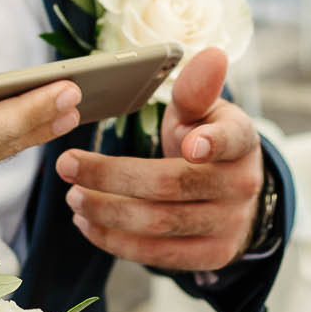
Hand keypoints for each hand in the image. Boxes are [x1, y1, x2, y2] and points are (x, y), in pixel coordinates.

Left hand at [55, 47, 263, 271]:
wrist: (231, 194)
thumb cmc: (205, 140)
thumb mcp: (202, 111)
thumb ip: (196, 89)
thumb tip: (211, 55)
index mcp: (241, 140)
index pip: (231, 138)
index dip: (213, 142)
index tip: (189, 144)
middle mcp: (241, 184)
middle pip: (173, 184)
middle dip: (114, 177)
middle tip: (68, 166)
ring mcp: (229, 225)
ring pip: (161, 224)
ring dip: (108, 212)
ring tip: (73, 197)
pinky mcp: (211, 256)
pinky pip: (159, 255)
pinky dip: (117, 241)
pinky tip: (88, 223)